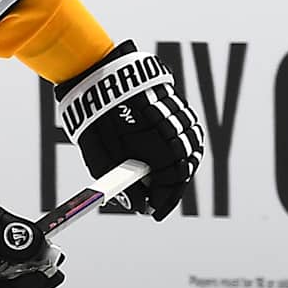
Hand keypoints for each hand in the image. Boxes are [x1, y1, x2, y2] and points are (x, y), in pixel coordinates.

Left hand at [55, 40, 204, 220]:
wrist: (99, 75)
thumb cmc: (96, 118)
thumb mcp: (102, 157)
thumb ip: (122, 184)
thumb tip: (137, 206)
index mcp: (160, 146)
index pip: (172, 182)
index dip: (163, 201)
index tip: (152, 213)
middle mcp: (175, 132)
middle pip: (184, 168)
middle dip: (170, 187)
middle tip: (154, 201)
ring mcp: (178, 116)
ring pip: (190, 150)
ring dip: (178, 168)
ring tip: (160, 182)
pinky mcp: (176, 105)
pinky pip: (186, 132)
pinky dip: (179, 147)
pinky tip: (166, 156)